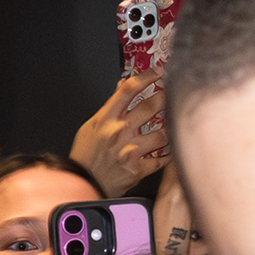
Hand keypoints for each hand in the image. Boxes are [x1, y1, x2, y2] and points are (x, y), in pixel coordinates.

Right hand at [72, 73, 167, 192]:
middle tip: (171, 95)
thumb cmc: (86, 155)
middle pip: (151, 106)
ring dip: (168, 131)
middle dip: (165, 98)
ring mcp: (129, 150)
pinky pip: (162, 159)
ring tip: (167, 130)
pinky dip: (167, 156)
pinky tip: (167, 153)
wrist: (83, 183)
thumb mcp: (92, 125)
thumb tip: (123, 86)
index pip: (128, 89)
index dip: (147, 76)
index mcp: (106, 118)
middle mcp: (119, 132)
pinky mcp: (138, 169)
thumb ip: (110, 107)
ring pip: (162, 134)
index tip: (158, 71)